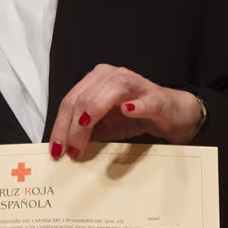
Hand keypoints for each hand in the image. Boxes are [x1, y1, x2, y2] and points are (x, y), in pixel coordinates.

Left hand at [49, 64, 202, 159]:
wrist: (172, 114)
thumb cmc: (135, 116)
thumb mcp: (104, 126)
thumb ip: (84, 131)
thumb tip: (62, 149)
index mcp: (96, 80)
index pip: (71, 101)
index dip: (61, 126)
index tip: (56, 150)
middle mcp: (113, 76)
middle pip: (84, 98)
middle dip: (73, 128)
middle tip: (72, 152)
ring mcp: (135, 84)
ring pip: (108, 94)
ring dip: (92, 117)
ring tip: (84, 138)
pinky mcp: (156, 97)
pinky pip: (144, 100)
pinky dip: (136, 106)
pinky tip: (127, 112)